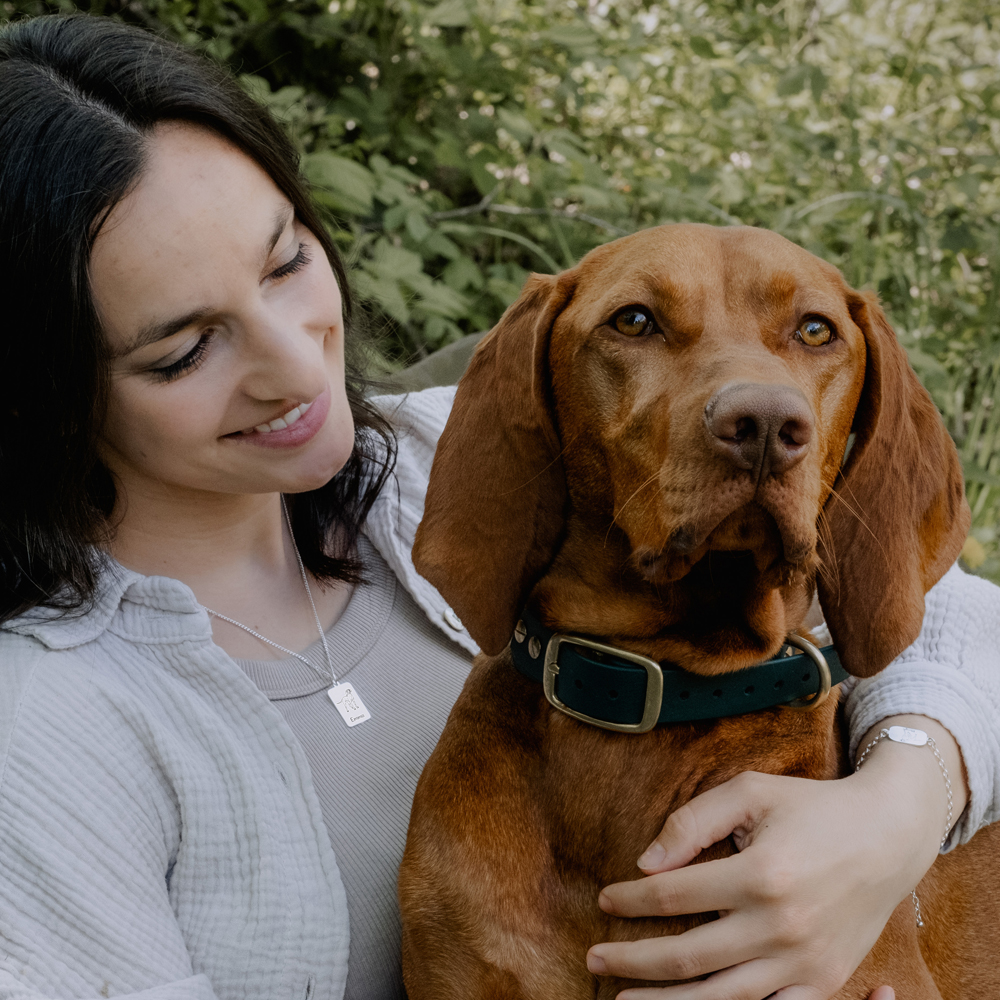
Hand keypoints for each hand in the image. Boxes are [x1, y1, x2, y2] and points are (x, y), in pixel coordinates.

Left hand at [586, 716, 964, 999]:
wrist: (889, 837)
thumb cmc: (812, 808)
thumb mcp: (750, 793)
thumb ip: (691, 821)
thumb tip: (646, 862)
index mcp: (760, 874)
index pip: (674, 894)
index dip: (631, 900)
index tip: (605, 900)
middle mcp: (781, 926)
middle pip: (687, 956)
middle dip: (632, 960)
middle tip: (595, 958)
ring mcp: (804, 962)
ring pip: (720, 998)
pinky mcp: (823, 981)